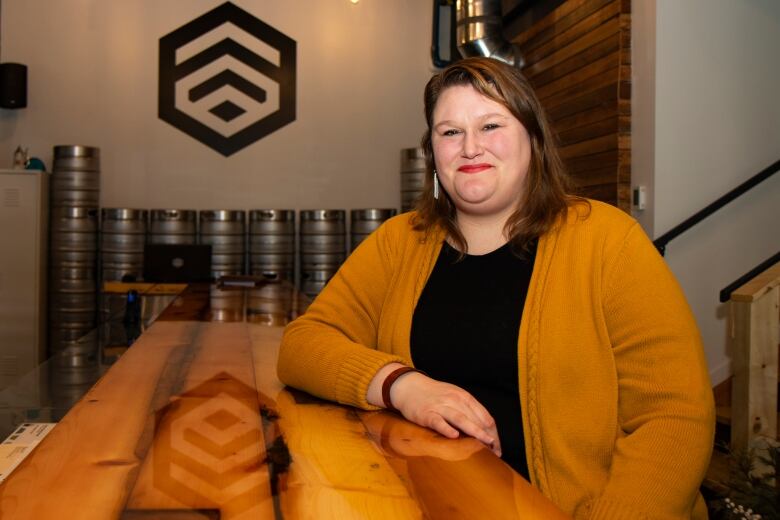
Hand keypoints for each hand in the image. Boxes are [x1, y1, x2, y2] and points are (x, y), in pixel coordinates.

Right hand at [367, 363, 500, 456]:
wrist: (409, 386)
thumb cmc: (435, 395)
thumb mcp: (454, 397)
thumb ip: (468, 410)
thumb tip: (485, 430)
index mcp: (464, 397)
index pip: (485, 416)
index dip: (493, 432)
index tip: (497, 446)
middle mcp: (454, 400)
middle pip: (475, 419)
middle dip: (487, 436)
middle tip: (495, 452)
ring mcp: (440, 406)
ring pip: (460, 419)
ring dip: (474, 431)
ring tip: (484, 443)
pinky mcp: (426, 414)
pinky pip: (438, 422)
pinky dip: (446, 428)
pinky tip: (454, 436)